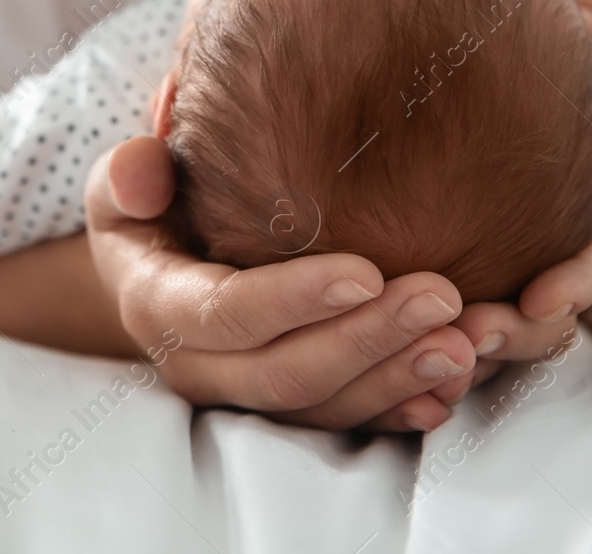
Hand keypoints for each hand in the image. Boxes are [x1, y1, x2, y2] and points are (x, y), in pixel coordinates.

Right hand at [84, 136, 482, 430]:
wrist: (159, 267)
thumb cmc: (152, 210)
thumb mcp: (123, 186)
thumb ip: (127, 174)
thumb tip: (140, 168)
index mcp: (160, 309)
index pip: (227, 314)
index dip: (295, 300)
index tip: (366, 271)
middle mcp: (203, 368)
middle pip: (287, 372)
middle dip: (368, 340)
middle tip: (441, 297)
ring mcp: (250, 396)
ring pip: (327, 407)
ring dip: (400, 378)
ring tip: (469, 340)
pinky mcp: (292, 406)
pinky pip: (351, 422)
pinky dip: (403, 409)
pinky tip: (455, 387)